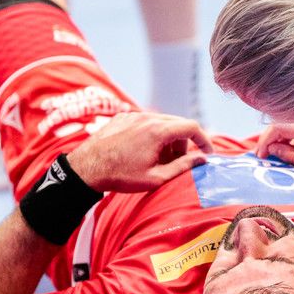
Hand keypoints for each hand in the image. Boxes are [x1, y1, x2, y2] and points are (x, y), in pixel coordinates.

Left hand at [66, 111, 211, 192]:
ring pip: (162, 122)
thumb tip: (202, 160)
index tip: (206, 154)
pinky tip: (141, 152)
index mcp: (158, 131)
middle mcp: (147, 117)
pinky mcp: (122, 116)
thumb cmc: (121, 176)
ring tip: (157, 160)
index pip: (192, 127)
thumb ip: (182, 166)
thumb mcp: (156, 177)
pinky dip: (152, 134)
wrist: (86, 168)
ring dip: (167, 139)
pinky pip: (145, 122)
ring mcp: (133, 115)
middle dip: (183, 144)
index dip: (204, 140)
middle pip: (177, 124)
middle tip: (177, 163)